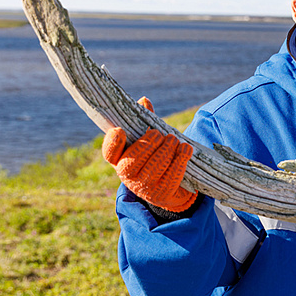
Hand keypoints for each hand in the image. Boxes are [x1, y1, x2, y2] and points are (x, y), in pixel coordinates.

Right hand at [102, 97, 196, 211]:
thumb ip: (145, 121)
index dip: (112, 143)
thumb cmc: (155, 157)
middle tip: (161, 134)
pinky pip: (172, 175)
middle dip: (149, 142)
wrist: (169, 189)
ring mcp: (145, 188)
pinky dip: (180, 158)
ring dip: (167, 149)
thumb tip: (144, 101)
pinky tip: (186, 149)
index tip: (119, 130)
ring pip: (155, 166)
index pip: (109, 154)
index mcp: (119, 161)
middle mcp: (128, 177)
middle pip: (134, 159)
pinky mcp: (162, 194)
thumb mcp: (148, 141)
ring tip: (173, 140)